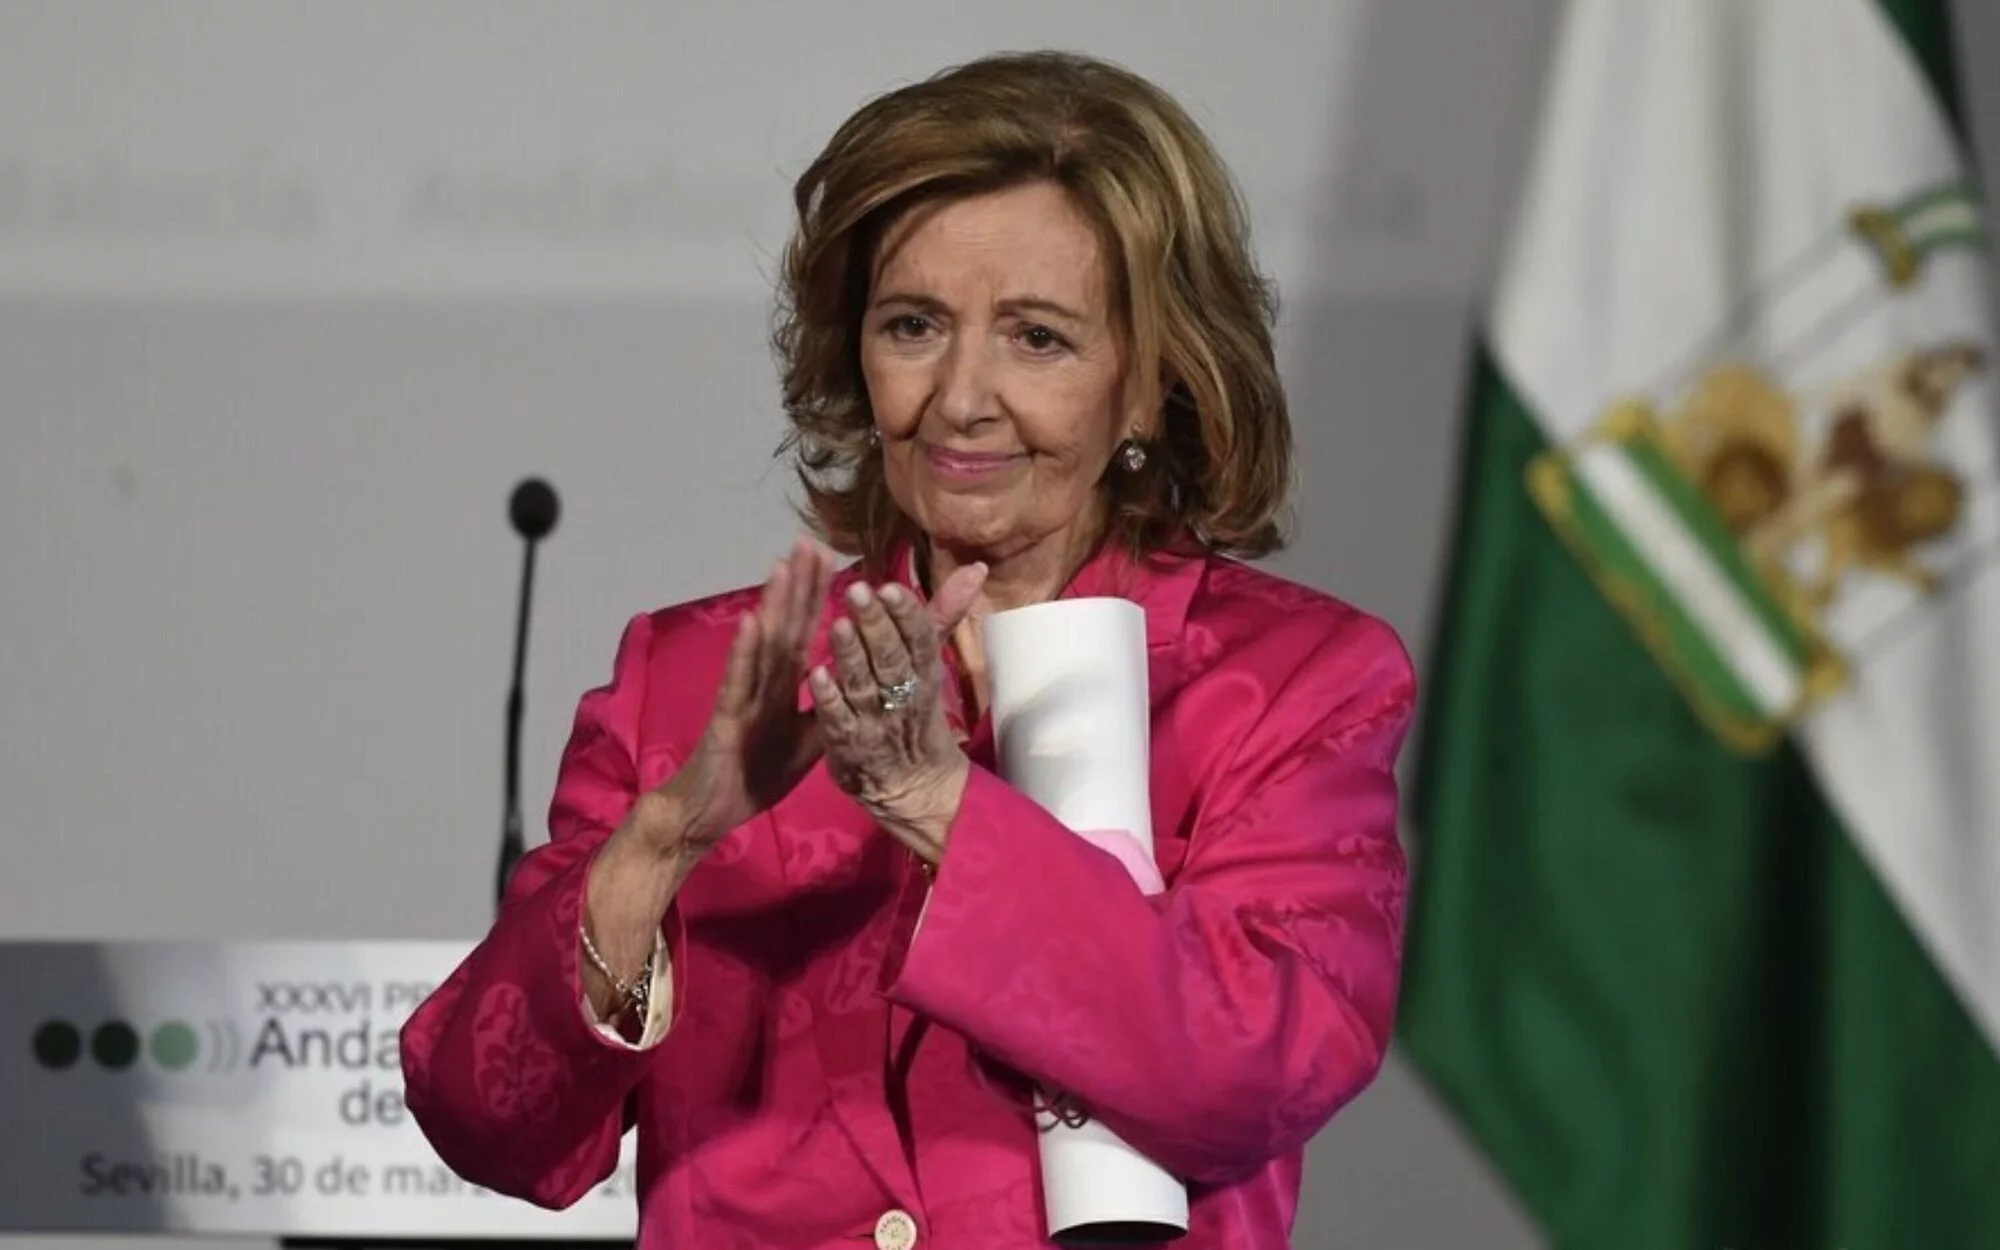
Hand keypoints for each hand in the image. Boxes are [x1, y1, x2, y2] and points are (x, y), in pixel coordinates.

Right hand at [645, 536, 834, 858]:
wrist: (710, 812)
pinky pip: (737, 682)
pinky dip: (744, 653)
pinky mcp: (726, 718)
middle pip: (785, 625)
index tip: (833, 556)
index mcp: (783, 686)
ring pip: (761, 645)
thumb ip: (830, 712)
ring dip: (772, 605)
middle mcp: (763, 682)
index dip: (818, 596)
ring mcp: (743, 696)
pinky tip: (750, 624)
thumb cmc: (754, 775)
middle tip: (810, 540)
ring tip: (783, 566)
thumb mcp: (809, 744)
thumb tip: (861, 683)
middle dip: (798, 584)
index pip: (805, 632)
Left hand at [807, 562, 986, 860]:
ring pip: (863, 685)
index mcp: (925, 674)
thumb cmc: (916, 714)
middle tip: (858, 591)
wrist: (916, 788)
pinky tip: (817, 675)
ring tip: (838, 624)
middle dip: (875, 625)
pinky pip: (839, 720)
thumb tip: (975, 568)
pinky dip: (829, 698)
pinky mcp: (849, 746)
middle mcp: (902, 697)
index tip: (891, 587)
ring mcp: (874, 722)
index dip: (907, 614)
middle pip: (890, 658)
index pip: (921, 640)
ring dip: (850, 655)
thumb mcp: (931, 665)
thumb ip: (942, 615)